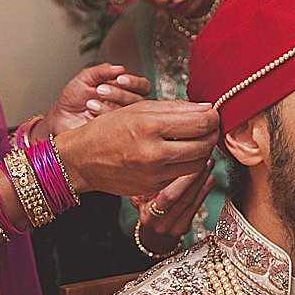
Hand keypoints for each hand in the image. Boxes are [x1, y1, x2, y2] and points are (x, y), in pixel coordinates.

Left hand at [42, 63, 150, 135]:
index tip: (120, 79)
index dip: (134, 83)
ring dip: (108, 108)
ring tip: (90, 103)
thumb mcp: (85, 78)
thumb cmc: (74, 97)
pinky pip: (115, 128)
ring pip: (128, 116)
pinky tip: (88, 114)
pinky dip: (99, 118)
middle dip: (119, 94)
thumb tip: (118, 68)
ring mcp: (121, 121)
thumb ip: (101, 71)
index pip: (142, 86)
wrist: (60, 116)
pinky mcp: (113, 133)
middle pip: (137, 101)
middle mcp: (126, 105)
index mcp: (124, 90)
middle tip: (101, 90)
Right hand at [54, 99, 218, 196]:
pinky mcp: (153, 186)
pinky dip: (187, 162)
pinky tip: (180, 152)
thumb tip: (205, 108)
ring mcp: (154, 173)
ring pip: (198, 162)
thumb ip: (174, 108)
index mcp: (149, 126)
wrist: (81, 160)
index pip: (200, 123)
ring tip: (196, 138)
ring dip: (203, 149)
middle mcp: (153, 152)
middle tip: (209, 126)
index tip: (212, 113)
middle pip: (204, 144)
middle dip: (212, 133)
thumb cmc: (106, 130)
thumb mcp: (138, 109)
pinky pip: (182, 174)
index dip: (213, 117)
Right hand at [130, 159, 214, 253]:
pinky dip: (204, 191)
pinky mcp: (183, 228)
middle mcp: (158, 223)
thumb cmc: (147, 206)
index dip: (177, 175)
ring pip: (189, 200)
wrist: (152, 230)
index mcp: (146, 213)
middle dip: (192, 175)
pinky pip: (196, 207)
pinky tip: (210, 178)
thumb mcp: (142, 196)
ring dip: (201, 180)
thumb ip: (149, 184)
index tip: (185, 157)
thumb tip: (165, 163)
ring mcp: (172, 227)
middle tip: (202, 157)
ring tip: (208, 163)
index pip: (165, 194)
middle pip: (179, 197)